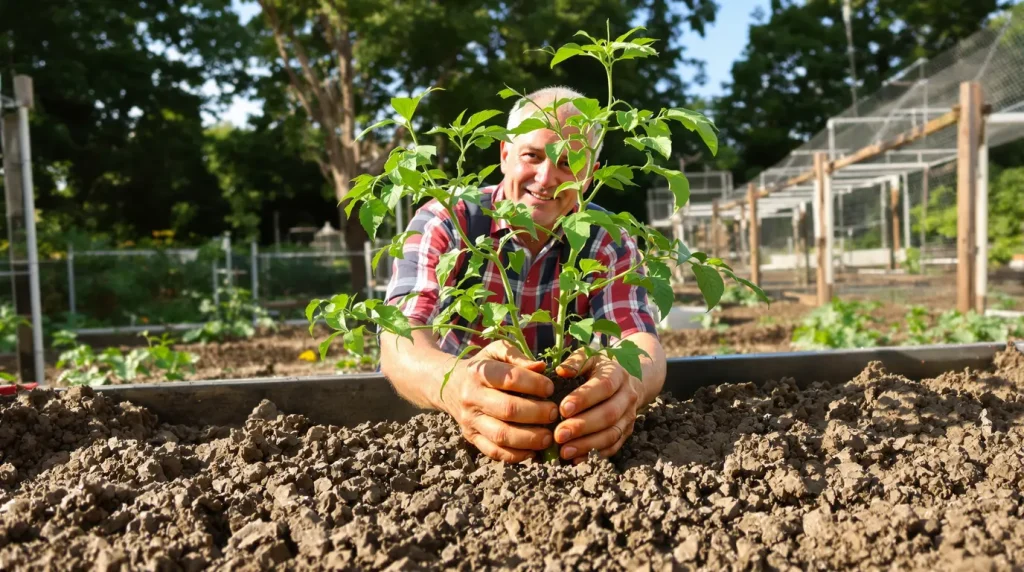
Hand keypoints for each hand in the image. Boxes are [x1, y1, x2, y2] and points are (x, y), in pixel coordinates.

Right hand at [442, 341, 558, 462]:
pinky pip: (494, 452)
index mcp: (479, 373)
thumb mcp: (495, 352)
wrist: (451, 386)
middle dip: (537, 413)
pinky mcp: (471, 438)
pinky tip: (533, 450)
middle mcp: (471, 397)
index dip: (535, 384)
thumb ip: (517, 356)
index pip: (510, 379)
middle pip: (508, 410)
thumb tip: (541, 367)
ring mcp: (470, 420)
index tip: (550, 388)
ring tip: (548, 436)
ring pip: (501, 435)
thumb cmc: (483, 367)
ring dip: (530, 438)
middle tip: (554, 413)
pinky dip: (516, 455)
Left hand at [552, 349, 642, 462]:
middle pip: (609, 414)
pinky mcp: (627, 431)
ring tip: (564, 451)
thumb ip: (575, 361)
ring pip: (612, 434)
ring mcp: (629, 416)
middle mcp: (627, 396)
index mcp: (617, 374)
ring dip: (588, 444)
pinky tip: (576, 459)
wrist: (629, 379)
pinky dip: (595, 454)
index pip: (603, 386)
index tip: (562, 409)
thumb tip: (561, 371)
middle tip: (559, 435)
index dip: (584, 398)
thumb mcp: (590, 357)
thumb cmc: (599, 368)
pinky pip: (614, 446)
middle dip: (583, 426)